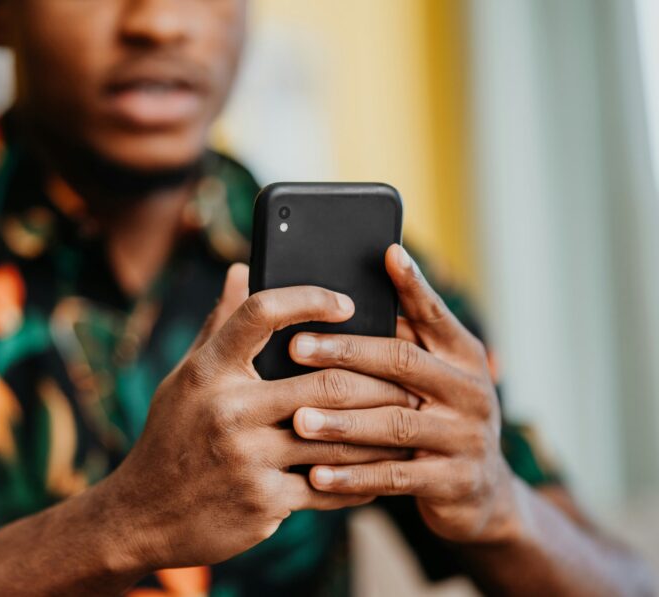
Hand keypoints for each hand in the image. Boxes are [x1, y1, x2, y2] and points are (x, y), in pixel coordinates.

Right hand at [104, 264, 414, 570]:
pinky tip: (382, 469)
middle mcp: (229, 409)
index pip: (261, 313)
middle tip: (407, 370)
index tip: (346, 303)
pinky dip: (362, 479)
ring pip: (338, 436)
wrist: (144, 514)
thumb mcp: (186, 376)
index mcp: (209, 370)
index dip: (310, 299)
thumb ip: (220, 324)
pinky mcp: (265, 502)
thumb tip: (241, 269)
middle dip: (377, 377)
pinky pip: (330, 487)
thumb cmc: (171, 435)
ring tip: (409, 417)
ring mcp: (248, 458)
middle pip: (326, 381)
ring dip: (381, 428)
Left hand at [288, 246, 520, 543]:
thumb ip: (403, 342)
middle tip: (295, 347)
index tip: (387, 253)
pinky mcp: (454, 480)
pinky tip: (315, 474)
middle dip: (345, 353)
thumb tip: (344, 299)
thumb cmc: (439, 418)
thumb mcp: (434, 377)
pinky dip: (353, 477)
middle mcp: (470, 390)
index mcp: (462, 355)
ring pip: (394, 422)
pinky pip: (395, 477)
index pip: (434, 314)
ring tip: (297, 420)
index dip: (413, 285)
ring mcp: (466, 437)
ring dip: (342, 421)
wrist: (483, 492)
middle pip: (403, 362)